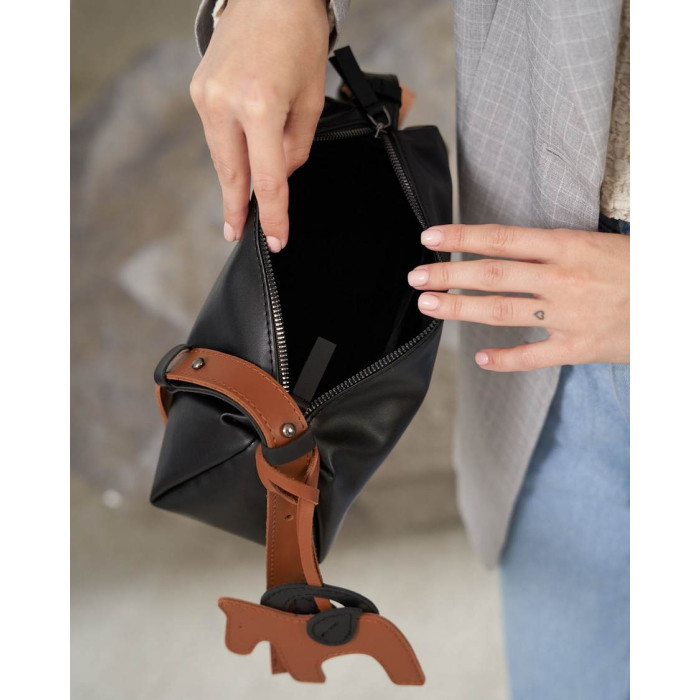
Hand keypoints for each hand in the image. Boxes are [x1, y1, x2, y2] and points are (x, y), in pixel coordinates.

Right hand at [189, 0, 329, 249]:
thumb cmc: (298, 40)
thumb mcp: (311, 99)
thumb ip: (296, 147)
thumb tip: (280, 176)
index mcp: (260, 106)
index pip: (267, 179)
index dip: (273, 215)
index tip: (276, 241)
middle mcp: (224, 103)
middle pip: (232, 174)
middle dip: (237, 209)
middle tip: (238, 236)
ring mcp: (205, 96)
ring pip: (221, 156)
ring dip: (234, 181)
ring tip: (241, 207)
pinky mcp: (198, 90)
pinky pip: (216, 135)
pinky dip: (230, 153)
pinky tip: (239, 164)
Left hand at [407, 224, 629, 371]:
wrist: (680, 302)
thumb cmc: (641, 267)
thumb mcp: (598, 242)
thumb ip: (553, 247)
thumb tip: (508, 247)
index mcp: (567, 246)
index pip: (502, 238)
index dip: (462, 238)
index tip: (430, 238)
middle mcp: (561, 278)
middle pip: (492, 275)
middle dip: (448, 275)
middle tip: (416, 277)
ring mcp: (568, 315)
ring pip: (502, 312)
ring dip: (462, 309)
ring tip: (430, 306)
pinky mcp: (578, 347)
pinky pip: (534, 356)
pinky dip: (506, 359)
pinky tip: (481, 360)